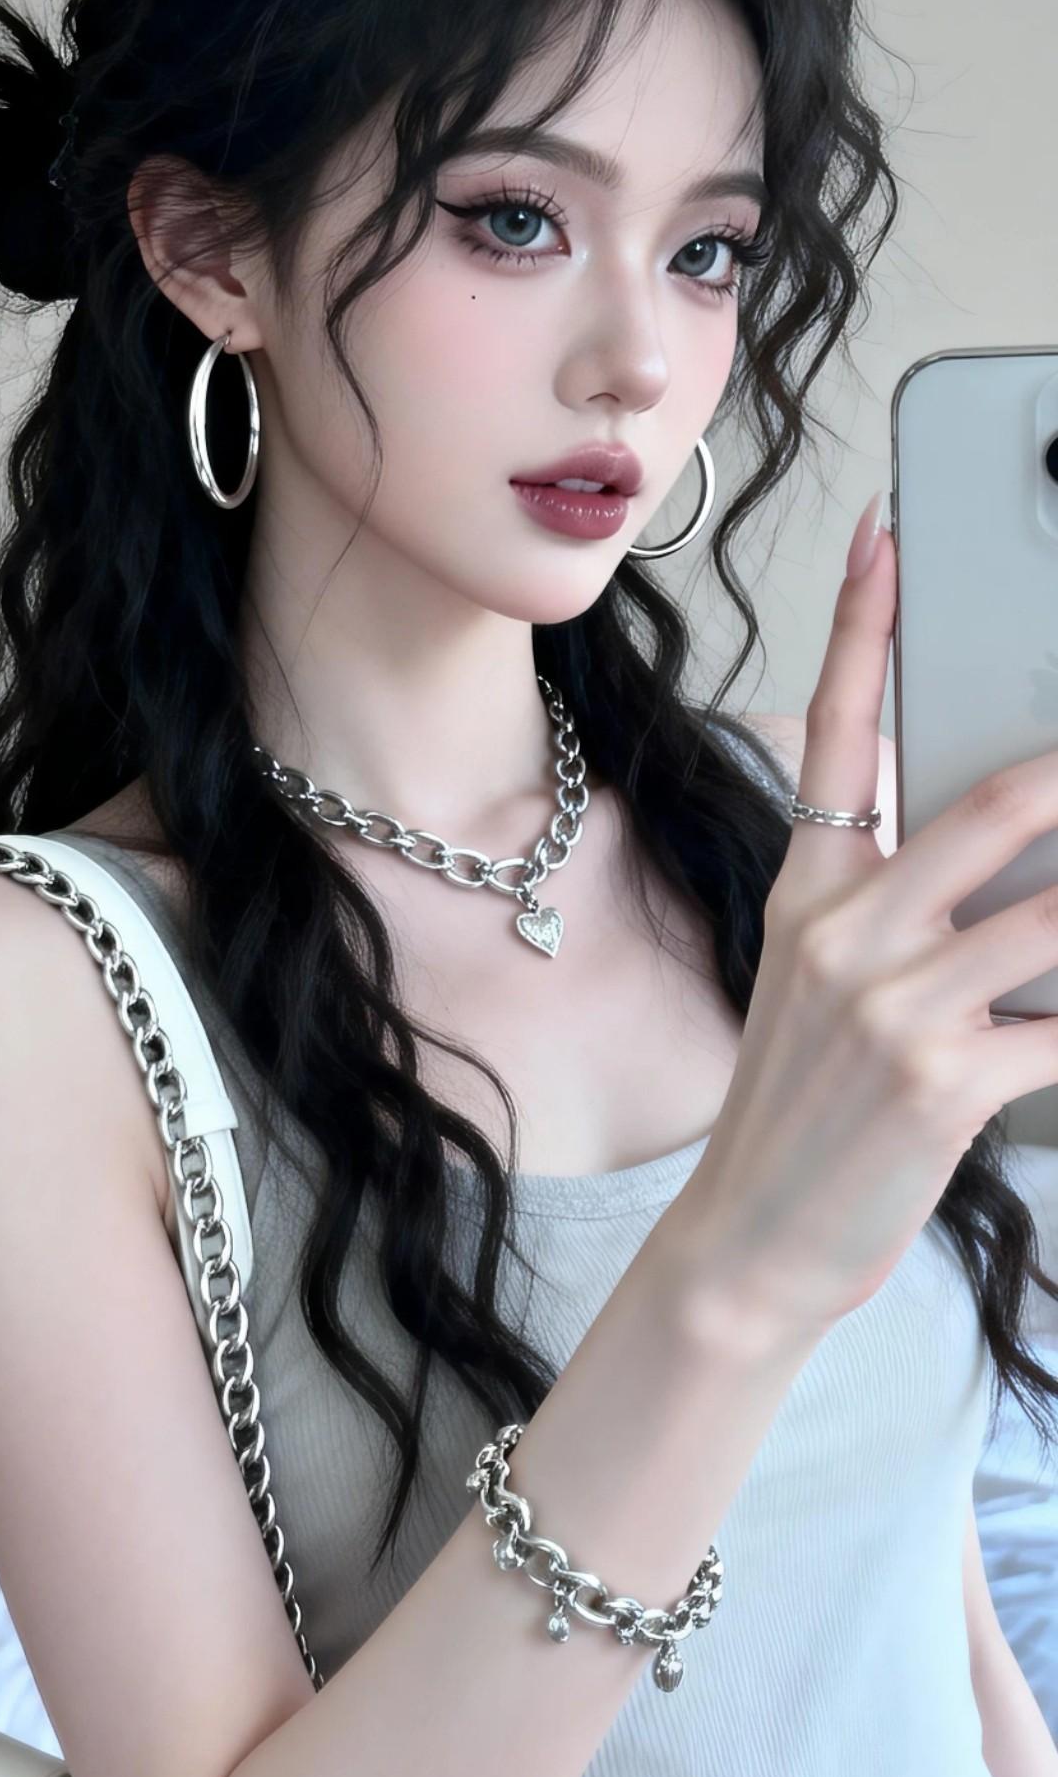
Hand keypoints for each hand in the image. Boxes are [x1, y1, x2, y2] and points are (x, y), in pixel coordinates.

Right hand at [683, 499, 1057, 1338]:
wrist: (750, 1240)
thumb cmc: (800, 1108)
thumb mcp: (814, 982)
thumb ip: (885, 899)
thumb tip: (999, 841)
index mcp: (809, 890)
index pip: (835, 728)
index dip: (861, 624)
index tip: (885, 536)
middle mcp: (844, 931)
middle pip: (993, 803)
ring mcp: (891, 1004)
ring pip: (1057, 911)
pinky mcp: (942, 1080)